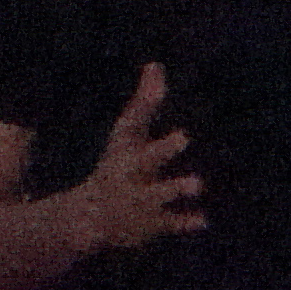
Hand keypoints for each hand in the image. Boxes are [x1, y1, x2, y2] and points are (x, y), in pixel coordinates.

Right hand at [73, 63, 205, 254]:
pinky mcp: (150, 224)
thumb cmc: (118, 165)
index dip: (149, 111)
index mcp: (127, 151)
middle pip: (146, 160)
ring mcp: (139, 201)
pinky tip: (203, 221)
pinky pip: (167, 224)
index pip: (135, 128)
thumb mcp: (128, 136)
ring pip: (157, 194)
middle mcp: (131, 175)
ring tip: (198, 183)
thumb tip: (155, 65)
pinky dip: (183, 222)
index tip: (166, 96)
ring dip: (175, 188)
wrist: (88, 218)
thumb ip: (145, 103)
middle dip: (162, 150)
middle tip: (184, 137)